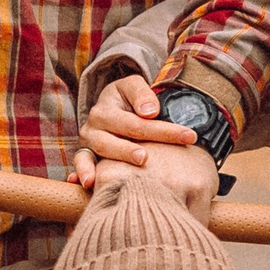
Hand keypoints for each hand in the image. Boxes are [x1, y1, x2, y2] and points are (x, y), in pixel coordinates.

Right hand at [73, 72, 217, 217]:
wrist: (111, 106)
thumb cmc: (128, 99)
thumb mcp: (134, 87)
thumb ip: (142, 94)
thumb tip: (150, 112)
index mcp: (107, 107)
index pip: (137, 121)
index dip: (164, 129)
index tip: (189, 136)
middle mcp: (95, 124)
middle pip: (120, 136)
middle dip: (141, 145)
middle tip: (155, 155)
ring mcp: (89, 141)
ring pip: (103, 149)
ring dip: (120, 156)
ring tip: (140, 161)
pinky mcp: (85, 155)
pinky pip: (81, 163)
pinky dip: (82, 172)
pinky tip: (90, 183)